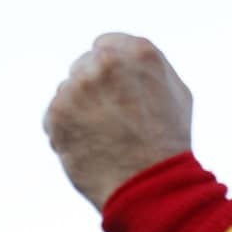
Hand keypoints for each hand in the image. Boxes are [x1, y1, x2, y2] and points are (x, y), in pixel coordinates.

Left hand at [43, 33, 193, 210]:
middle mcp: (106, 62)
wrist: (151, 186)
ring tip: (106, 138)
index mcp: (140, 53)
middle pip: (84, 66)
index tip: (118, 92)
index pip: (106, 45)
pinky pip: (55, 117)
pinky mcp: (57, 112)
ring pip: (68, 92)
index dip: (112, 72)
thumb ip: (146, 68)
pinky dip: (67, 132)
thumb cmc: (168, 144)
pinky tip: (91, 148)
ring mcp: (78, 86)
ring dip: (80, 111)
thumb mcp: (175, 94)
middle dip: (94, 90)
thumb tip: (123, 58)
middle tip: (114, 121)